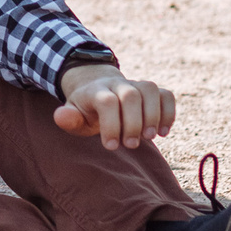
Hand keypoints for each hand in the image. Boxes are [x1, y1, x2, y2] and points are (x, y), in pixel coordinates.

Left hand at [54, 64, 177, 150]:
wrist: (99, 91)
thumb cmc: (86, 110)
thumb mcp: (73, 115)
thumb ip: (67, 118)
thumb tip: (61, 116)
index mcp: (95, 90)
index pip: (106, 101)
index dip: (111, 125)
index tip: (110, 146)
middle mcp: (117, 84)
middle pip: (130, 95)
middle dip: (133, 123)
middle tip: (130, 145)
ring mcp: (136, 85)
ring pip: (150, 90)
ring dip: (153, 115)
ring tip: (149, 138)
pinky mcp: (151, 92)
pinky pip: (166, 95)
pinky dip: (168, 112)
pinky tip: (162, 132)